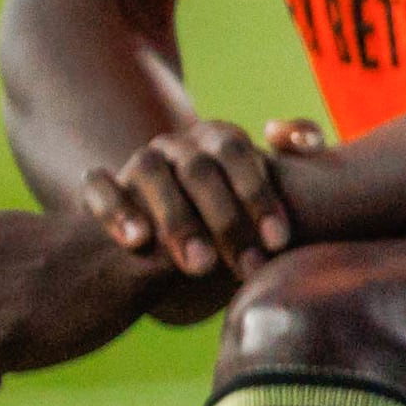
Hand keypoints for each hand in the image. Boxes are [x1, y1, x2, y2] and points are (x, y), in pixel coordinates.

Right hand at [81, 115, 322, 283]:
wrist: (168, 243)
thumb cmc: (234, 220)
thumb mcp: (265, 202)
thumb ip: (296, 162)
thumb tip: (307, 144)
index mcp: (218, 138)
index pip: (238, 154)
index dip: (259, 196)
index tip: (279, 242)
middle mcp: (177, 144)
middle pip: (199, 170)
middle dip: (227, 221)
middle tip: (247, 267)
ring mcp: (137, 162)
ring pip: (150, 174)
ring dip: (177, 219)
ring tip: (200, 265)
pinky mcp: (100, 186)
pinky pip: (98, 187)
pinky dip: (116, 210)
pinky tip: (138, 242)